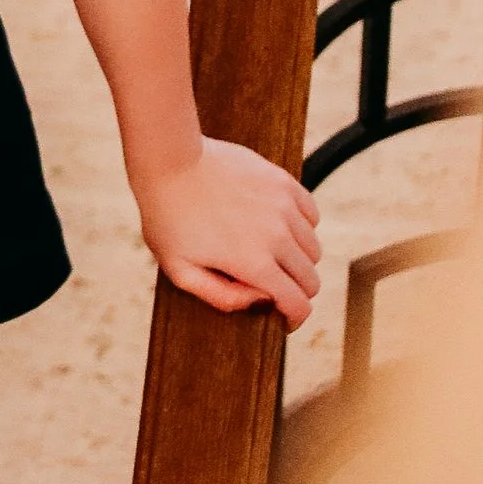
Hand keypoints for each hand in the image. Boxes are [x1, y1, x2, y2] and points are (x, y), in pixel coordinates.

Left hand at [138, 137, 320, 327]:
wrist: (171, 163)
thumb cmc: (168, 219)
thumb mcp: (180, 270)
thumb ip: (221, 297)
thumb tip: (260, 302)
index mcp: (254, 263)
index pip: (299, 304)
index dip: (295, 319)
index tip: (285, 320)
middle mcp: (278, 235)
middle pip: (310, 280)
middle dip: (296, 292)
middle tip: (274, 290)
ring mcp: (284, 206)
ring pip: (313, 249)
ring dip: (298, 261)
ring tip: (271, 257)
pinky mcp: (284, 183)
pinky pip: (311, 217)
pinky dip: (302, 229)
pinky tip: (279, 229)